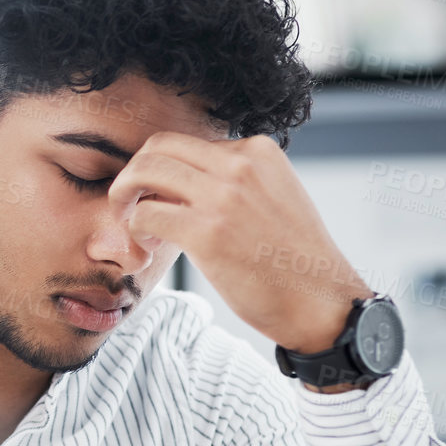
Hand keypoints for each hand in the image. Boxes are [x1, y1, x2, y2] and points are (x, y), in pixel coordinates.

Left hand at [107, 132, 371, 353]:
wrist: (321, 302)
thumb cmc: (293, 261)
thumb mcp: (274, 196)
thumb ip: (235, 181)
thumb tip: (184, 183)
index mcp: (258, 151)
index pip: (186, 143)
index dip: (163, 170)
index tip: (161, 199)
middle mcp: (240, 164)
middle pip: (157, 148)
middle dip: (133, 174)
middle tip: (128, 204)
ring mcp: (223, 197)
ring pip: (144, 172)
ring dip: (124, 196)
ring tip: (131, 224)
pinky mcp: (206, 232)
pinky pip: (145, 214)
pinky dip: (135, 229)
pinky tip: (148, 246)